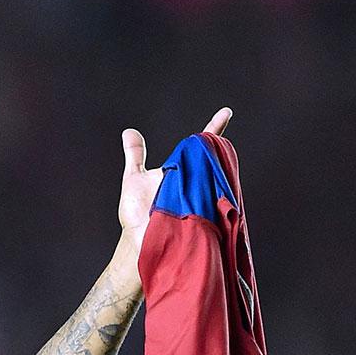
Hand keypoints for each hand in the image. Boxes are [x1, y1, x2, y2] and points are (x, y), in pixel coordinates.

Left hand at [118, 108, 231, 254]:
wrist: (136, 242)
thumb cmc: (136, 214)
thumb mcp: (134, 179)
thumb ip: (135, 155)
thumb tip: (129, 132)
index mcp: (183, 171)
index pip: (201, 146)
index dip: (214, 129)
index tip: (226, 112)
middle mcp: (196, 182)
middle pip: (213, 160)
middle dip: (215, 151)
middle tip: (211, 150)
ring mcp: (201, 198)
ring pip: (217, 180)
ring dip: (214, 172)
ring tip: (201, 176)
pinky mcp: (203, 216)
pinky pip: (215, 203)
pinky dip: (216, 198)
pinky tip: (211, 194)